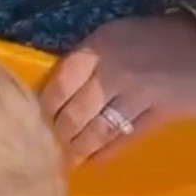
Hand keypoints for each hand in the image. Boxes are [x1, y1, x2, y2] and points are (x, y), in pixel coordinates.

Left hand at [40, 14, 195, 166]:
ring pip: (99, 129)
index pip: (62, 81)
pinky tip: (93, 161)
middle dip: (59, 133)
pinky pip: (125, 139)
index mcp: (99, 46)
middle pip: (77, 110)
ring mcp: (138, 96)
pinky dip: (106, 153)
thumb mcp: (117, 34)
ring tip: (66, 160)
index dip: (47, 105)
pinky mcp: (159, 116)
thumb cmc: (158, 37)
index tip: (35, 119)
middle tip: (47, 146)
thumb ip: (90, 57)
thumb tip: (60, 86)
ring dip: (78, 148)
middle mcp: (114, 71)